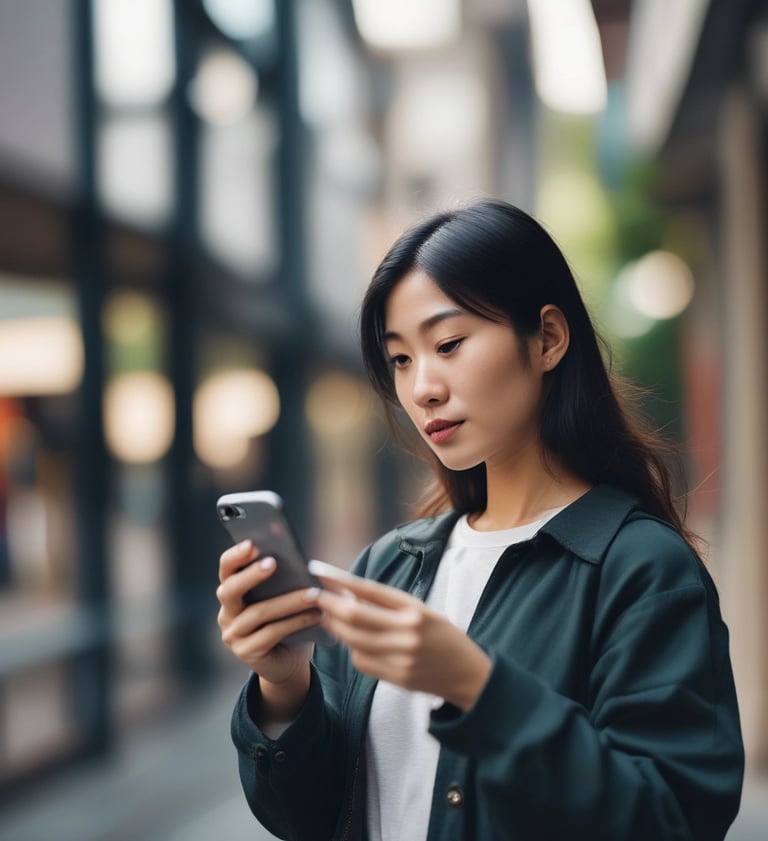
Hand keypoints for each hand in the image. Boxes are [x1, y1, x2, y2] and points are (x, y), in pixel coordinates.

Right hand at [216, 539, 319, 691]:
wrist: (289, 659)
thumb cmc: (286, 618)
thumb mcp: (283, 595)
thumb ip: (284, 578)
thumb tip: (300, 559)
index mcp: (232, 590)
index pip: (226, 568)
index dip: (236, 555)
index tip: (252, 543)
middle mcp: (226, 611)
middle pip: (230, 590)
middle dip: (252, 575)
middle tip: (274, 562)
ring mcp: (233, 634)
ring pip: (258, 613)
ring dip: (288, 601)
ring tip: (313, 593)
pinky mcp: (247, 652)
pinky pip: (271, 633)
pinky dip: (296, 622)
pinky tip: (317, 614)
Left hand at [309, 567, 491, 711]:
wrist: (468, 674)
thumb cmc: (443, 636)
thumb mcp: (422, 610)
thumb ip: (388, 605)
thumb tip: (349, 593)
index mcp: (415, 610)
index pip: (370, 591)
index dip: (341, 581)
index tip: (320, 571)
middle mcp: (407, 634)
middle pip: (355, 617)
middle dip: (329, 605)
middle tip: (314, 595)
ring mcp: (401, 659)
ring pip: (352, 641)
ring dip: (336, 627)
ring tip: (331, 616)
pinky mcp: (396, 678)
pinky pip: (361, 661)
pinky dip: (352, 648)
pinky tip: (352, 640)